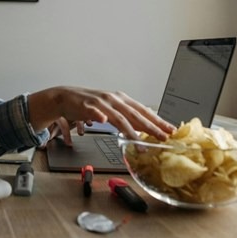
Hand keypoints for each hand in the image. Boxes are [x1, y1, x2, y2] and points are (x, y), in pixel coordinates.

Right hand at [27, 86, 174, 140]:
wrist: (66, 97)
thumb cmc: (89, 105)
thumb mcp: (111, 108)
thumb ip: (126, 117)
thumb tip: (143, 128)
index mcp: (121, 99)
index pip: (143, 111)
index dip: (157, 120)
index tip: (170, 129)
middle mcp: (114, 99)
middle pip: (135, 114)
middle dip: (150, 126)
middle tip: (163, 136)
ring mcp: (101, 102)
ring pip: (118, 117)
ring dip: (130, 130)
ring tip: (139, 141)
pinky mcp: (86, 106)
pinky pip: (94, 111)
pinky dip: (98, 115)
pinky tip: (103, 120)